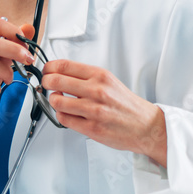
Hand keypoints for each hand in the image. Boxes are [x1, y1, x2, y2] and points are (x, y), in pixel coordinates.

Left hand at [41, 60, 167, 166]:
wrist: (146, 126)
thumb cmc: (126, 105)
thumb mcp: (109, 82)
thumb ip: (85, 78)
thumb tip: (59, 74)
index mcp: (100, 76)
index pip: (63, 65)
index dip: (48, 68)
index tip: (46, 71)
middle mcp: (96, 90)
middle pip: (55, 81)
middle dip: (45, 83)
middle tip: (46, 85)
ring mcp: (93, 110)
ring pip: (57, 101)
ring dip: (53, 100)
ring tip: (59, 100)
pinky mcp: (91, 128)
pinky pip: (64, 119)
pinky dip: (61, 115)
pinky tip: (68, 113)